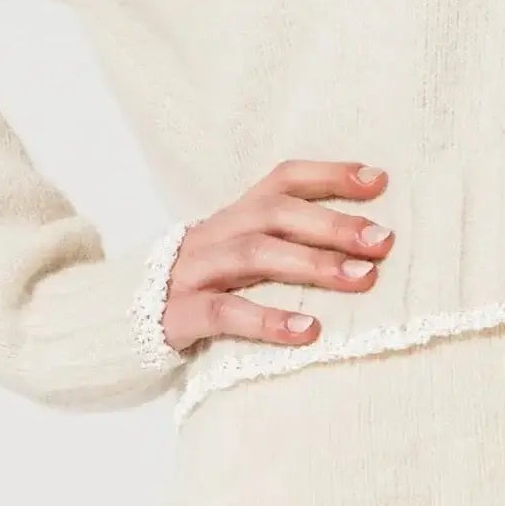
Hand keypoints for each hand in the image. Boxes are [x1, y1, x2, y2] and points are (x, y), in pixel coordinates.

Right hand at [159, 160, 395, 354]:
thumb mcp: (244, 252)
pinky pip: (224, 312)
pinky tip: (308, 331)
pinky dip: (268, 319)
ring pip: (254, 254)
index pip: (284, 178)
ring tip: (361, 279)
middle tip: (383, 241)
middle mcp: (217, 232)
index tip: (380, 181)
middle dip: (334, 224)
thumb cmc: (207, 283)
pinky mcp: (179, 313)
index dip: (330, 174)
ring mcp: (194, 270)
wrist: (120, 316)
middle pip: (276, 213)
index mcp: (237, 213)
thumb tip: (365, 245)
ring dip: (313, 264)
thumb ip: (289, 242)